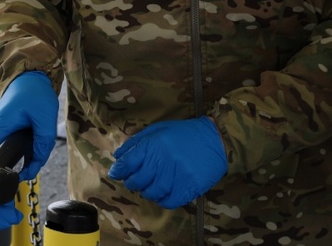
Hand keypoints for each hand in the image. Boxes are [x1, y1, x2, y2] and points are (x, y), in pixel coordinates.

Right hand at [0, 71, 57, 178]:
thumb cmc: (35, 94)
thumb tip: (36, 164)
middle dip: (21, 160)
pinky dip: (23, 143)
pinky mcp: (1, 126)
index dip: (2, 168)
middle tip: (37, 153)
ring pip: (7, 149)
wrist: (30, 77)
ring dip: (24, 151)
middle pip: (1, 155)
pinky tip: (32, 135)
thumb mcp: (45, 120)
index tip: (19, 172)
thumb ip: (42, 146)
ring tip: (36, 139)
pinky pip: (9, 142)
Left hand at [108, 116, 227, 208]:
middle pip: (138, 179)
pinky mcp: (190, 187)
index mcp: (153, 144)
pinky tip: (161, 195)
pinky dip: (162, 201)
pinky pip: (170, 201)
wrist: (216, 140)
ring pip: (152, 192)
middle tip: (132, 182)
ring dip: (146, 192)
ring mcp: (177, 175)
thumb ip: (136, 142)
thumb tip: (118, 156)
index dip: (118, 170)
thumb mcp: (157, 130)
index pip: (128, 162)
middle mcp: (163, 160)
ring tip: (147, 188)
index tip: (115, 173)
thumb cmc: (183, 133)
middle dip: (131, 182)